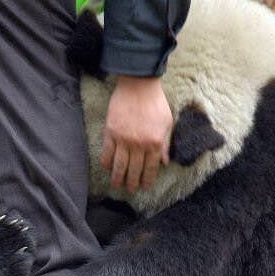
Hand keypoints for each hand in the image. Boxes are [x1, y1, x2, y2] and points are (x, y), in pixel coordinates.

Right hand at [101, 76, 172, 192]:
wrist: (138, 85)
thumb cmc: (156, 103)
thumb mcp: (167, 123)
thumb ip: (166, 144)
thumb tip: (165, 162)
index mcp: (155, 143)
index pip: (151, 168)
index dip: (147, 180)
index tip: (144, 187)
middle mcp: (139, 145)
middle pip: (134, 170)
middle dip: (132, 183)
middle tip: (130, 190)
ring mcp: (123, 139)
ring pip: (120, 165)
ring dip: (118, 178)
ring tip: (117, 185)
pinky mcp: (111, 132)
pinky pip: (107, 153)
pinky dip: (107, 163)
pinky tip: (107, 169)